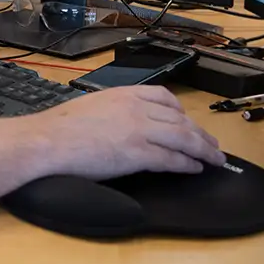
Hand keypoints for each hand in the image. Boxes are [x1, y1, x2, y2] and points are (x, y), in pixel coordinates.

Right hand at [36, 86, 224, 178]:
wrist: (48, 141)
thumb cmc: (59, 128)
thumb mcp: (91, 107)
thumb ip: (112, 112)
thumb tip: (118, 125)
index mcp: (124, 94)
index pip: (164, 97)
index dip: (182, 111)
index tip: (188, 120)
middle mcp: (137, 108)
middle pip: (180, 119)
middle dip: (201, 133)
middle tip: (213, 144)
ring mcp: (140, 130)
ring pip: (184, 138)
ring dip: (204, 149)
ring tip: (216, 159)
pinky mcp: (138, 153)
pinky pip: (172, 158)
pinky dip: (188, 164)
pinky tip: (196, 169)